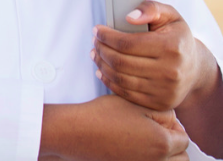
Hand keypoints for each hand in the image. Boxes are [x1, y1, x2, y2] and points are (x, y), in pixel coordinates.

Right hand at [40, 95, 188, 160]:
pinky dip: (149, 160)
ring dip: (166, 156)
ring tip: (148, 141)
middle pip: (182, 158)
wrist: (77, 133)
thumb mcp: (134, 103)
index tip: (159, 119)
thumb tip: (172, 120)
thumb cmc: (103, 115)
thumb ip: (161, 111)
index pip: (183, 138)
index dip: (174, 126)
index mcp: (162, 143)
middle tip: (157, 130)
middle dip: (175, 145)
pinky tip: (136, 150)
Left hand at [91, 0, 200, 110]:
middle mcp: (170, 72)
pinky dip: (109, 82)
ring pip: (121, 78)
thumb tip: (130, 16)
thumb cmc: (177, 38)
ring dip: (102, 65)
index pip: (127, 43)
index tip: (97, 30)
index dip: (107, 36)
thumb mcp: (170, 16)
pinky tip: (102, 71)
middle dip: (101, 49)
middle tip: (95, 41)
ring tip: (95, 53)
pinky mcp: (159, 104)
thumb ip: (150, 8)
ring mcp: (165, 91)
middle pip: (121, 62)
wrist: (194, 68)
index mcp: (171, 47)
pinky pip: (126, 94)